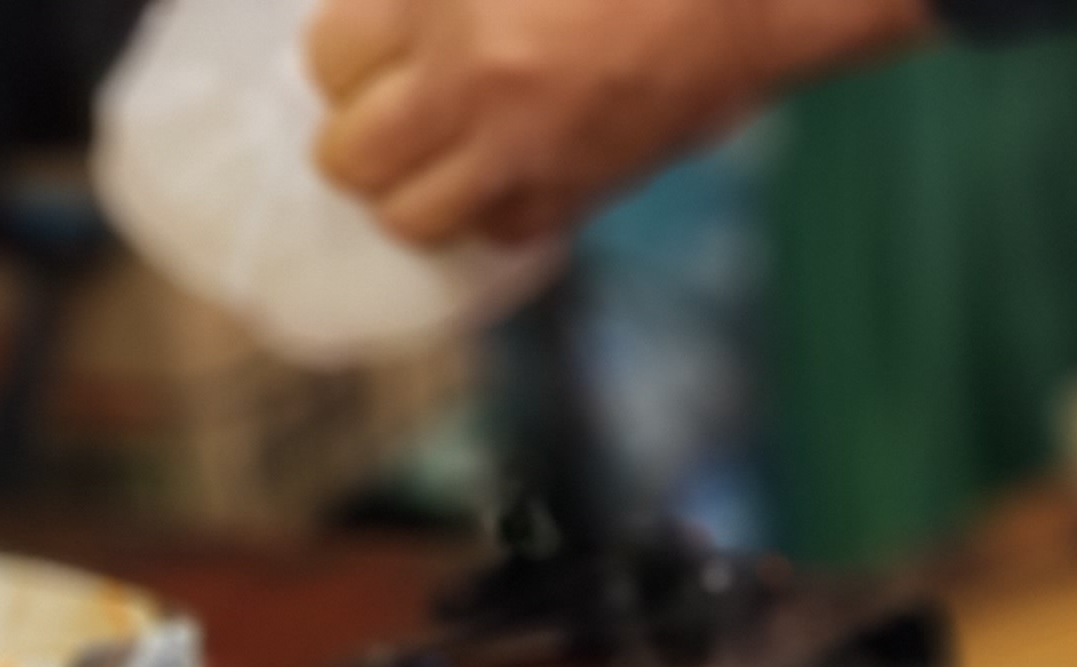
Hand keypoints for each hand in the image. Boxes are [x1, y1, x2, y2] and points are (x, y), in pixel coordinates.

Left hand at [309, 0, 934, 247]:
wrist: (747, 1)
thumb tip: (391, 26)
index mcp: (447, 11)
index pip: (329, 62)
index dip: (343, 54)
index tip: (371, 46)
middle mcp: (478, 92)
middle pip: (353, 157)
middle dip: (357, 136)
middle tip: (384, 110)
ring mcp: (531, 155)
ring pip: (413, 217)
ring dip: (410, 189)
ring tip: (432, 155)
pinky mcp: (584, 193)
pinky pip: (501, 233)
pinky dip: (489, 211)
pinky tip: (502, 170)